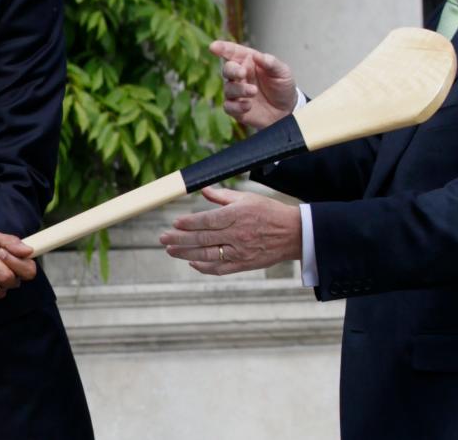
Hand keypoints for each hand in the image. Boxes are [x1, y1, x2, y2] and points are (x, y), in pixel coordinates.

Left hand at [159, 186, 302, 274]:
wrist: (294, 233)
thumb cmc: (270, 211)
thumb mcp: (247, 198)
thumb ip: (223, 196)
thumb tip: (203, 190)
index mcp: (237, 215)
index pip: (207, 220)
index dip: (188, 222)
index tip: (175, 222)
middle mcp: (237, 234)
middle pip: (202, 238)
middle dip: (179, 239)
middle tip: (163, 238)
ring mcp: (240, 251)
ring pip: (207, 255)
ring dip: (186, 254)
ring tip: (171, 251)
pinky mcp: (244, 264)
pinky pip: (220, 269)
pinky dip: (204, 267)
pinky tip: (192, 262)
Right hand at [210, 40, 297, 129]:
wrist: (287, 110)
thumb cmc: (282, 87)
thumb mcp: (282, 72)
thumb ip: (271, 63)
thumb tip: (256, 55)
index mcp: (248, 62)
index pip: (232, 52)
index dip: (222, 48)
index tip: (213, 47)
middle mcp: (240, 76)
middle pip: (227, 69)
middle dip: (232, 70)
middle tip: (242, 73)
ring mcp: (237, 92)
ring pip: (228, 89)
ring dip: (239, 89)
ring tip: (254, 91)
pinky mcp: (236, 108)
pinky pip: (228, 106)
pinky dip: (236, 106)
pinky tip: (248, 105)